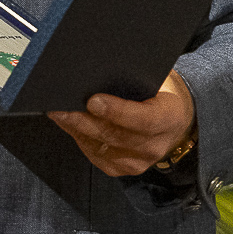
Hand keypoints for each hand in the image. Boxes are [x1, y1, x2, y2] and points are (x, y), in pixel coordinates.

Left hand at [47, 70, 195, 177]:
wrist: (176, 122)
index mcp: (169, 118)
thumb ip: (136, 76)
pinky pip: (96, 155)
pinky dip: (78, 138)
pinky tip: (66, 123)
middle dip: (83, 120)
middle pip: (114, 135)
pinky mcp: (123, 168)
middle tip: (60, 106)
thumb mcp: (159, 79)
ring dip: (75, 129)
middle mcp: (155, 145)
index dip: (117, 111)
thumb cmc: (162, 92)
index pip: (143, 119)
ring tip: (56, 111)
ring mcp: (139, 161)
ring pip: (100, 147)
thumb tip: (99, 65)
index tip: (93, 101)